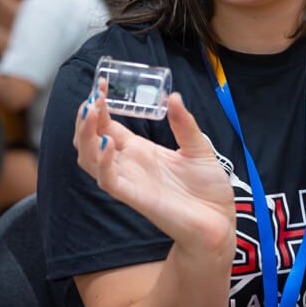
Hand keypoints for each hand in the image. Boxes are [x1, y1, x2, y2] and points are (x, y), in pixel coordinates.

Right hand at [72, 80, 234, 258]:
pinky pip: (107, 179)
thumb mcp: (198, 146)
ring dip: (85, 135)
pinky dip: (102, 161)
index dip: (98, 106)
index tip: (100, 85)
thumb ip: (184, 123)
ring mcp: (128, 181)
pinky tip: (107, 142)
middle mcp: (128, 165)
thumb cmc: (208, 189)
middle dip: (84, 119)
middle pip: (89, 141)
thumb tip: (174, 96)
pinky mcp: (134, 197)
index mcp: (139, 150)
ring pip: (89, 159)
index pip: (106, 125)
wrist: (220, 221)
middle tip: (92, 98)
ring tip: (90, 112)